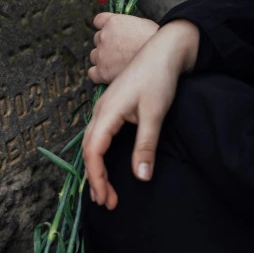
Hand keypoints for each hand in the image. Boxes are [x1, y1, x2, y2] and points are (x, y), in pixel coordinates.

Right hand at [83, 20, 199, 209]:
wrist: (164, 50)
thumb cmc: (159, 79)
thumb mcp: (155, 115)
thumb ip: (146, 146)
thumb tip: (141, 176)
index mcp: (107, 112)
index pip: (93, 152)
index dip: (97, 178)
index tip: (107, 199)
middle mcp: (100, 110)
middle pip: (89, 150)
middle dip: (95, 178)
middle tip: (107, 202)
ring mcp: (105, 107)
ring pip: (92, 143)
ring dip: (96, 167)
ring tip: (104, 190)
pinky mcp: (112, 106)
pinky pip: (98, 135)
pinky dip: (100, 154)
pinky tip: (107, 163)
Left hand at [89, 13, 158, 84]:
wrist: (159, 57)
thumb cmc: (157, 41)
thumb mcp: (142, 24)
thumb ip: (128, 26)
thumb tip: (127, 31)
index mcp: (113, 22)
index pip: (98, 21)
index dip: (104, 27)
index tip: (111, 33)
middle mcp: (104, 36)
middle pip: (97, 39)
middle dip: (107, 45)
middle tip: (121, 52)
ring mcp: (101, 54)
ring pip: (94, 56)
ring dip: (103, 59)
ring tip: (118, 65)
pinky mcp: (102, 71)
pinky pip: (92, 73)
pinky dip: (99, 75)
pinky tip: (109, 76)